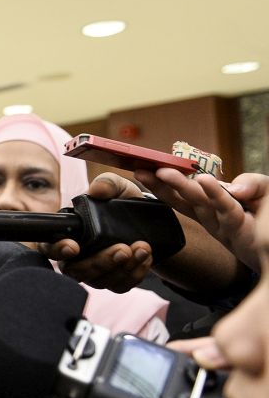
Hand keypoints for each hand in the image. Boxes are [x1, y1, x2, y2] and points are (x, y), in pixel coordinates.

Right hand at [38, 173, 152, 291]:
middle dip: (101, 262)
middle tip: (122, 248)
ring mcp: (94, 272)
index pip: (50, 247)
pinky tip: (146, 257)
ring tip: (142, 248)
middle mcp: (76, 258)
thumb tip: (96, 190)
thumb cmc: (123, 202)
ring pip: (100, 281)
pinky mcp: (113, 281)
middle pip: (77, 271)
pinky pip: (120, 285)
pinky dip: (135, 273)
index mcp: (69, 233)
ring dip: (122, 267)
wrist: (149, 219)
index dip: (57, 250)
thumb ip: (107, 183)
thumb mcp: (118, 187)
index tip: (73, 246)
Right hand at [136, 169, 263, 271]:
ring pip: (197, 201)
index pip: (184, 193)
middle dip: (161, 184)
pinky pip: (225, 207)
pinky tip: (202, 180)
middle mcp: (213, 216)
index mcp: (214, 207)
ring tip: (162, 172)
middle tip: (141, 170)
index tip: (143, 169)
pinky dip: (214, 192)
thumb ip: (250, 182)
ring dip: (179, 186)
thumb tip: (231, 188)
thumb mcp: (266, 192)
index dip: (163, 183)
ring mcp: (223, 223)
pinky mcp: (239, 228)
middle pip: (183, 197)